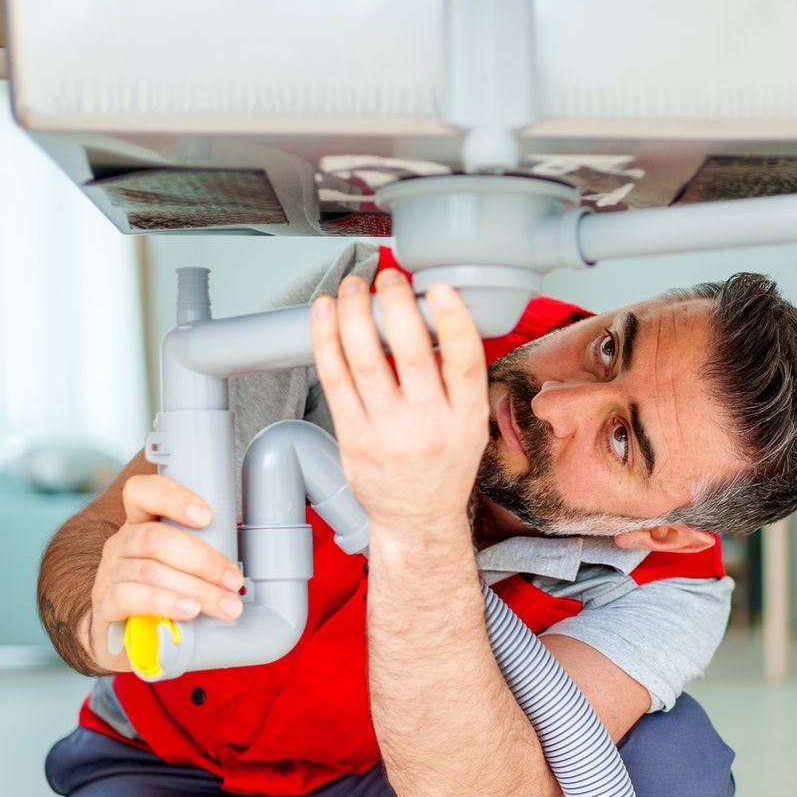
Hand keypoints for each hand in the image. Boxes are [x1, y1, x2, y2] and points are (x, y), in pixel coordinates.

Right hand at [85, 473, 245, 671]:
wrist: (127, 636)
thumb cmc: (164, 594)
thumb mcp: (182, 566)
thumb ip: (206, 552)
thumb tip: (257, 556)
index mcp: (141, 523)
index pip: (142, 492)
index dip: (173, 497)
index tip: (208, 516)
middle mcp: (122, 543)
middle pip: (156, 538)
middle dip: (203, 560)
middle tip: (234, 581)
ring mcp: (109, 573)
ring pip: (150, 571)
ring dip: (195, 588)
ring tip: (225, 606)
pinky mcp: (105, 604)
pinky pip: (130, 598)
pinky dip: (164, 603)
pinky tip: (188, 611)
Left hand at [310, 271, 488, 534]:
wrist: (416, 518)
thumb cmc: (443, 466)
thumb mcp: (470, 425)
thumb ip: (458, 378)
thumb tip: (434, 315)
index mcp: (466, 417)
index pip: (465, 362)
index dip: (453, 321)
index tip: (439, 289)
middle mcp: (428, 426)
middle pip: (409, 354)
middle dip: (394, 305)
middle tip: (387, 278)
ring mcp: (387, 433)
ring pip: (365, 360)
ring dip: (354, 313)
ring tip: (353, 288)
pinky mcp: (353, 437)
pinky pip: (334, 379)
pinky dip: (326, 340)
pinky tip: (325, 314)